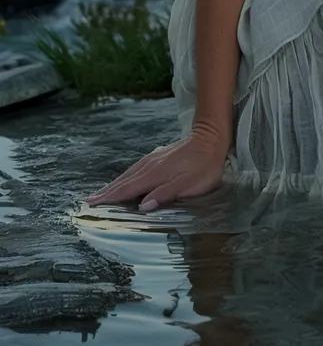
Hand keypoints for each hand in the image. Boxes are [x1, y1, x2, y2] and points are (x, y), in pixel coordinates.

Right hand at [85, 128, 229, 212]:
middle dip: (106, 192)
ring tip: (100, 194)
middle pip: (124, 181)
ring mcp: (153, 159)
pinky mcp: (158, 157)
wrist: (212, 139)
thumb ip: (166, 194)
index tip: (93, 205)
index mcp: (155, 174)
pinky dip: (125, 177)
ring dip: (114, 185)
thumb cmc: (204, 166)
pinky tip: (124, 181)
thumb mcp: (190, 184)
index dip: (110, 198)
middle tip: (88, 202)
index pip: (128, 189)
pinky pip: (135, 170)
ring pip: (128, 174)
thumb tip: (142, 206)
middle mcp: (150, 165)